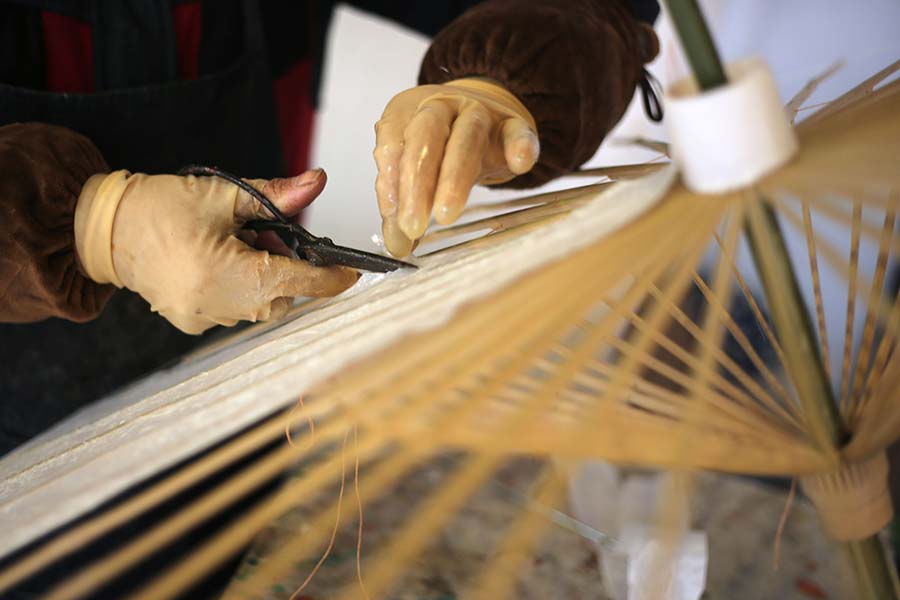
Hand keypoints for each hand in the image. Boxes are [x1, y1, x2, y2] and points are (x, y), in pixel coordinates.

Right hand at [74, 168, 357, 333]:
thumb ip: (276, 195)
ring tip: (236, 244)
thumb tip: (317, 183)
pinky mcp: (192, 322)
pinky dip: (241, 288)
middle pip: (282, 296)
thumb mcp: (223, 194)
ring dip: (263, 277)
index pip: (299, 283)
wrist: (104, 228)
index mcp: (228, 274)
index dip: (330, 278)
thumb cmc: (160, 207)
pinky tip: (219, 262)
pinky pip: (235, 309)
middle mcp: (218, 306)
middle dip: (287, 268)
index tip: (351, 272)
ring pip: (260, 304)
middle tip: (265, 234)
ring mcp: (204, 319)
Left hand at [374, 78, 538, 255]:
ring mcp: (478, 113)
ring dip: (454, 179)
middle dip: (417, 185)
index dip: (391, 187)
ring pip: (466, 139)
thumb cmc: (441, 144)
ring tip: (446, 213)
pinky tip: (519, 163)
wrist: (483, 115)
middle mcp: (440, 107)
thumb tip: (397, 244)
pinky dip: (519, 147)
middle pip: (425, 139)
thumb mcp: (413, 166)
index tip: (396, 224)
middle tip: (413, 225)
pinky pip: (516, 134)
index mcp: (405, 112)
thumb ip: (401, 200)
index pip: (392, 146)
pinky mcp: (512, 124)